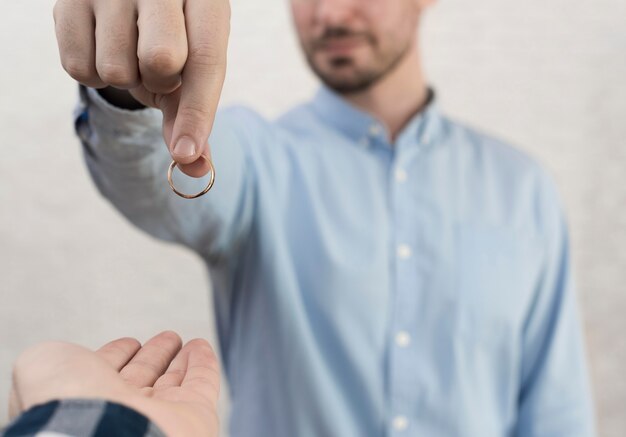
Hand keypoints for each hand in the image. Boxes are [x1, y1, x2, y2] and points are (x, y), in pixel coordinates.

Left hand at [9, 331, 219, 436]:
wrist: (102, 436)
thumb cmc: (66, 405)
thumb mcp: (42, 365)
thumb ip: (55, 358)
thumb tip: (66, 358)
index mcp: (88, 403)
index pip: (107, 375)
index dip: (118, 356)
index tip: (129, 343)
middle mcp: (124, 413)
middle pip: (143, 379)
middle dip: (154, 357)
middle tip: (166, 339)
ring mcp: (160, 416)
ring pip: (174, 383)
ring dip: (180, 359)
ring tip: (183, 340)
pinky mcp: (196, 416)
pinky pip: (203, 384)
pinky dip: (205, 363)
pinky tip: (201, 346)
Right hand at [52, 0, 230, 176]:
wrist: (131, 2)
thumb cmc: (173, 39)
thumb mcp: (193, 68)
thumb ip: (194, 116)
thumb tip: (195, 168)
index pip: (206, 59)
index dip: (198, 113)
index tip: (186, 154)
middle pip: (160, 61)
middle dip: (160, 82)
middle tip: (158, 68)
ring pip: (115, 70)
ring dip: (125, 78)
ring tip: (130, 51)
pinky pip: (78, 69)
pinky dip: (93, 74)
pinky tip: (103, 47)